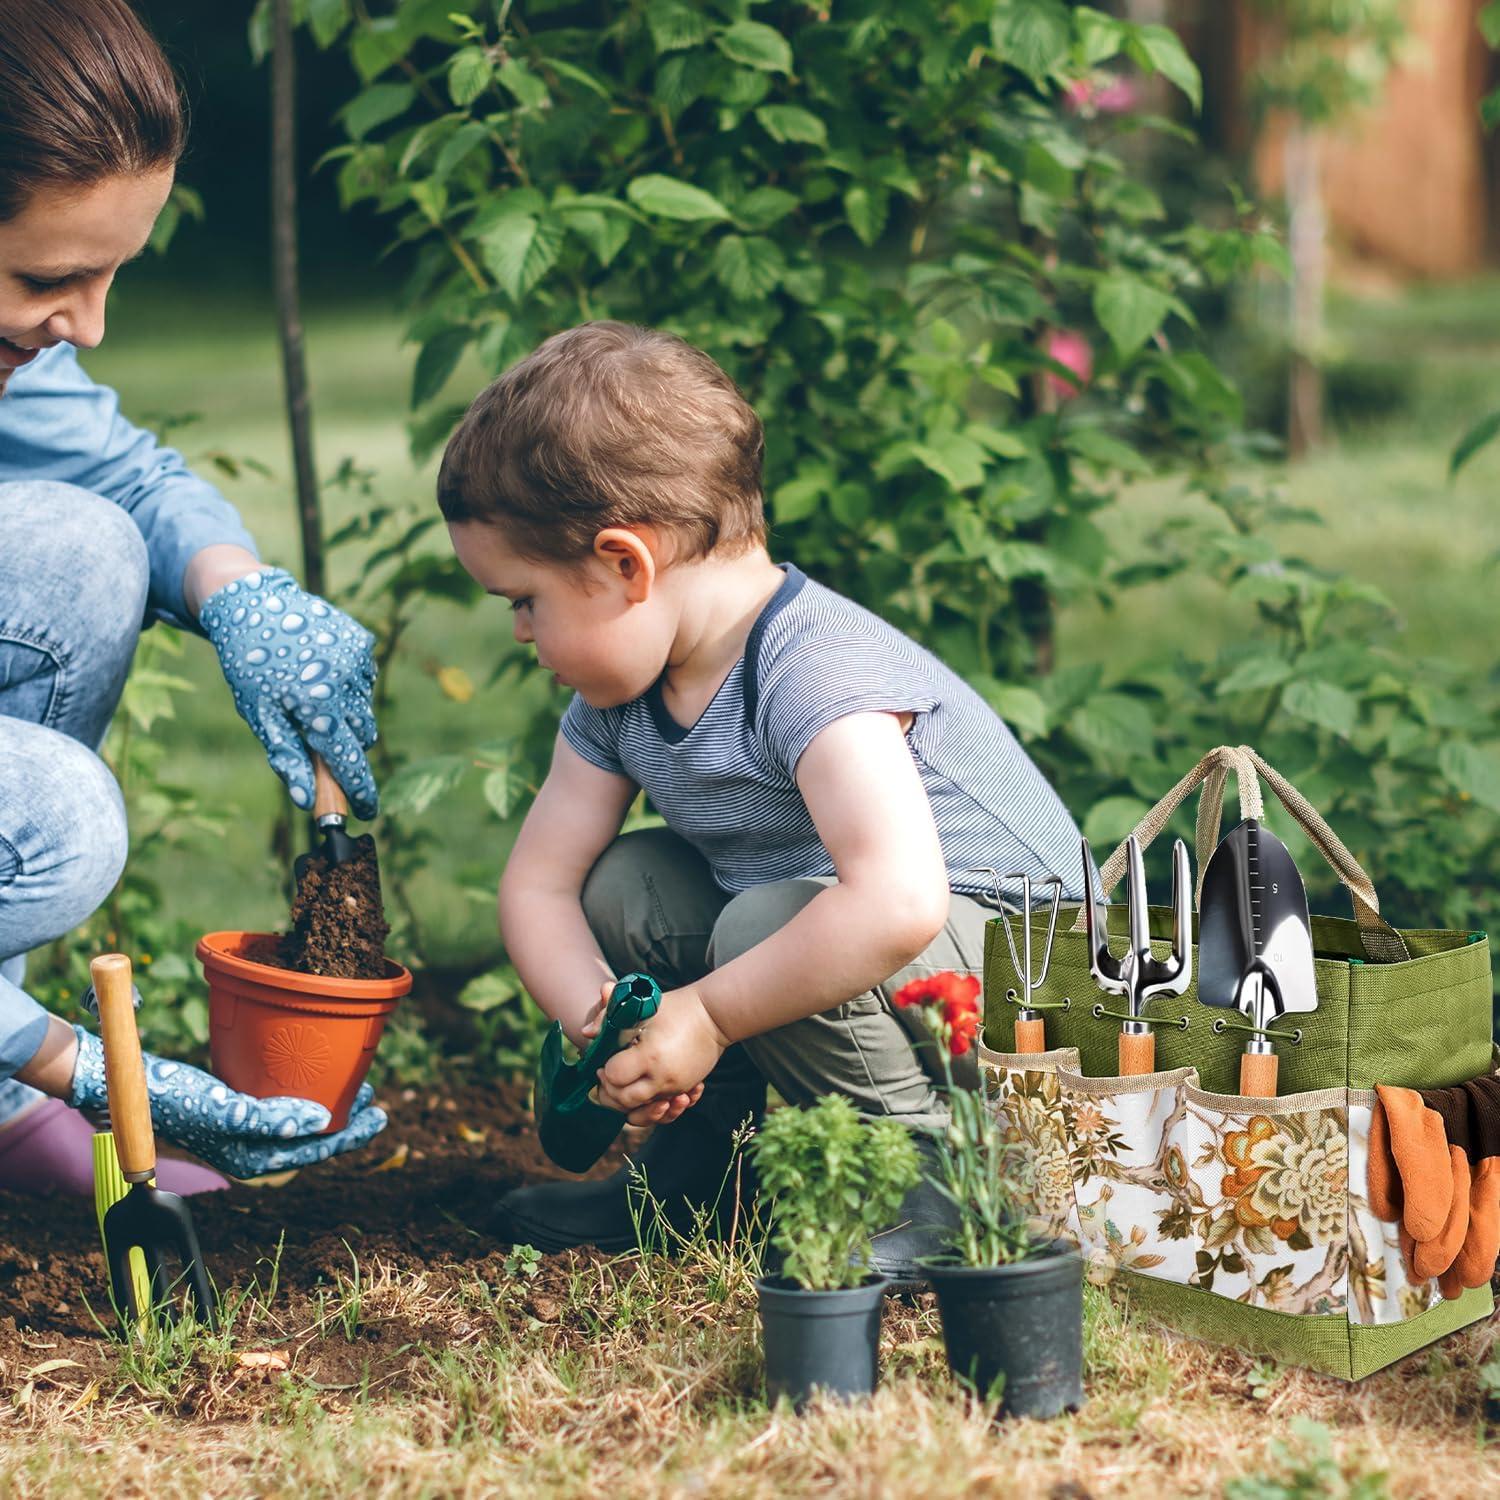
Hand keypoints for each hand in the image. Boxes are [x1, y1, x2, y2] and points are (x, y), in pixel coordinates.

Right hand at [68, 1026, 387, 1178]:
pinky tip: (316, 1081)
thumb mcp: (227, 1110)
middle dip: (347, 1123)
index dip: (349, 1135)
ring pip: (299, 1125)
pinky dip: (305, 1098)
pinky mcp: (236, 1110)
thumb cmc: (179, 1098)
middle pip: (311, 1140)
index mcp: (252, 1159)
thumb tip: (319, 1120)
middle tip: (375, 1099)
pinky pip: (282, 1108)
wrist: (134, 1085)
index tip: (377, 1113)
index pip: (313, 1151)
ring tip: (356, 1088)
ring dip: (330, 1109)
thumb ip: (271, 1118)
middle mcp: (251, 1150)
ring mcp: (244, 1132)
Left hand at [199, 567, 379, 819]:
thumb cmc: (250, 665)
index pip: (348, 761)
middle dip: (345, 744)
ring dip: (345, 713)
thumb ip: (287, 757)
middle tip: (316, 732)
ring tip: (312, 692)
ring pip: (365, 709)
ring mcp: (357, 660)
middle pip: (362, 737)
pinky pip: (365, 681)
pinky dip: (348, 685)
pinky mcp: (362, 642)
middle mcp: (344, 683)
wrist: (252, 602)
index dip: (359, 790)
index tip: (366, 811)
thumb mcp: (260, 714)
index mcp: (316, 705)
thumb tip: (305, 800)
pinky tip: (321, 669)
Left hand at [592, 983, 726, 1125]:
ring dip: (630, 1106)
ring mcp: (675, 1087)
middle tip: (609, 1076)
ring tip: (625, 1088)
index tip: (604, 1061)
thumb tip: (587, 1033)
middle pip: (624, 1101)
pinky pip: (664, 1111)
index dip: (604, 1071)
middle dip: (611, 1093)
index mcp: (649, 1057)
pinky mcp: (684, 1090)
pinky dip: (653, 1108)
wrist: (715, 1015)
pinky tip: (648, 1095)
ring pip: (644, 1113)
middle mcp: (662, 1078)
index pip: (614, 1077)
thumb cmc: (677, 1008)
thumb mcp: (643, 1006)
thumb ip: (611, 1016)